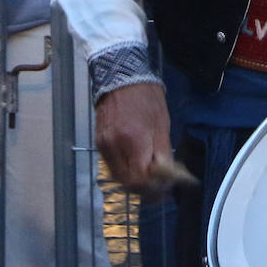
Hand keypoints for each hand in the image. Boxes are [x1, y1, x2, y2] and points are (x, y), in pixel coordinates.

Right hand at [95, 82, 187, 196]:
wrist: (121, 76)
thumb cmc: (146, 97)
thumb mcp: (162, 125)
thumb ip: (162, 155)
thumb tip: (167, 178)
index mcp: (134, 140)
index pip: (140, 180)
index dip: (154, 190)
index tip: (165, 189)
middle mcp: (115, 146)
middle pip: (127, 183)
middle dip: (144, 189)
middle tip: (159, 187)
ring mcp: (104, 145)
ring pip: (119, 176)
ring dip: (134, 181)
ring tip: (150, 177)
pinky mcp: (99, 142)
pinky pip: (112, 165)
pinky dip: (125, 170)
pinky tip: (136, 164)